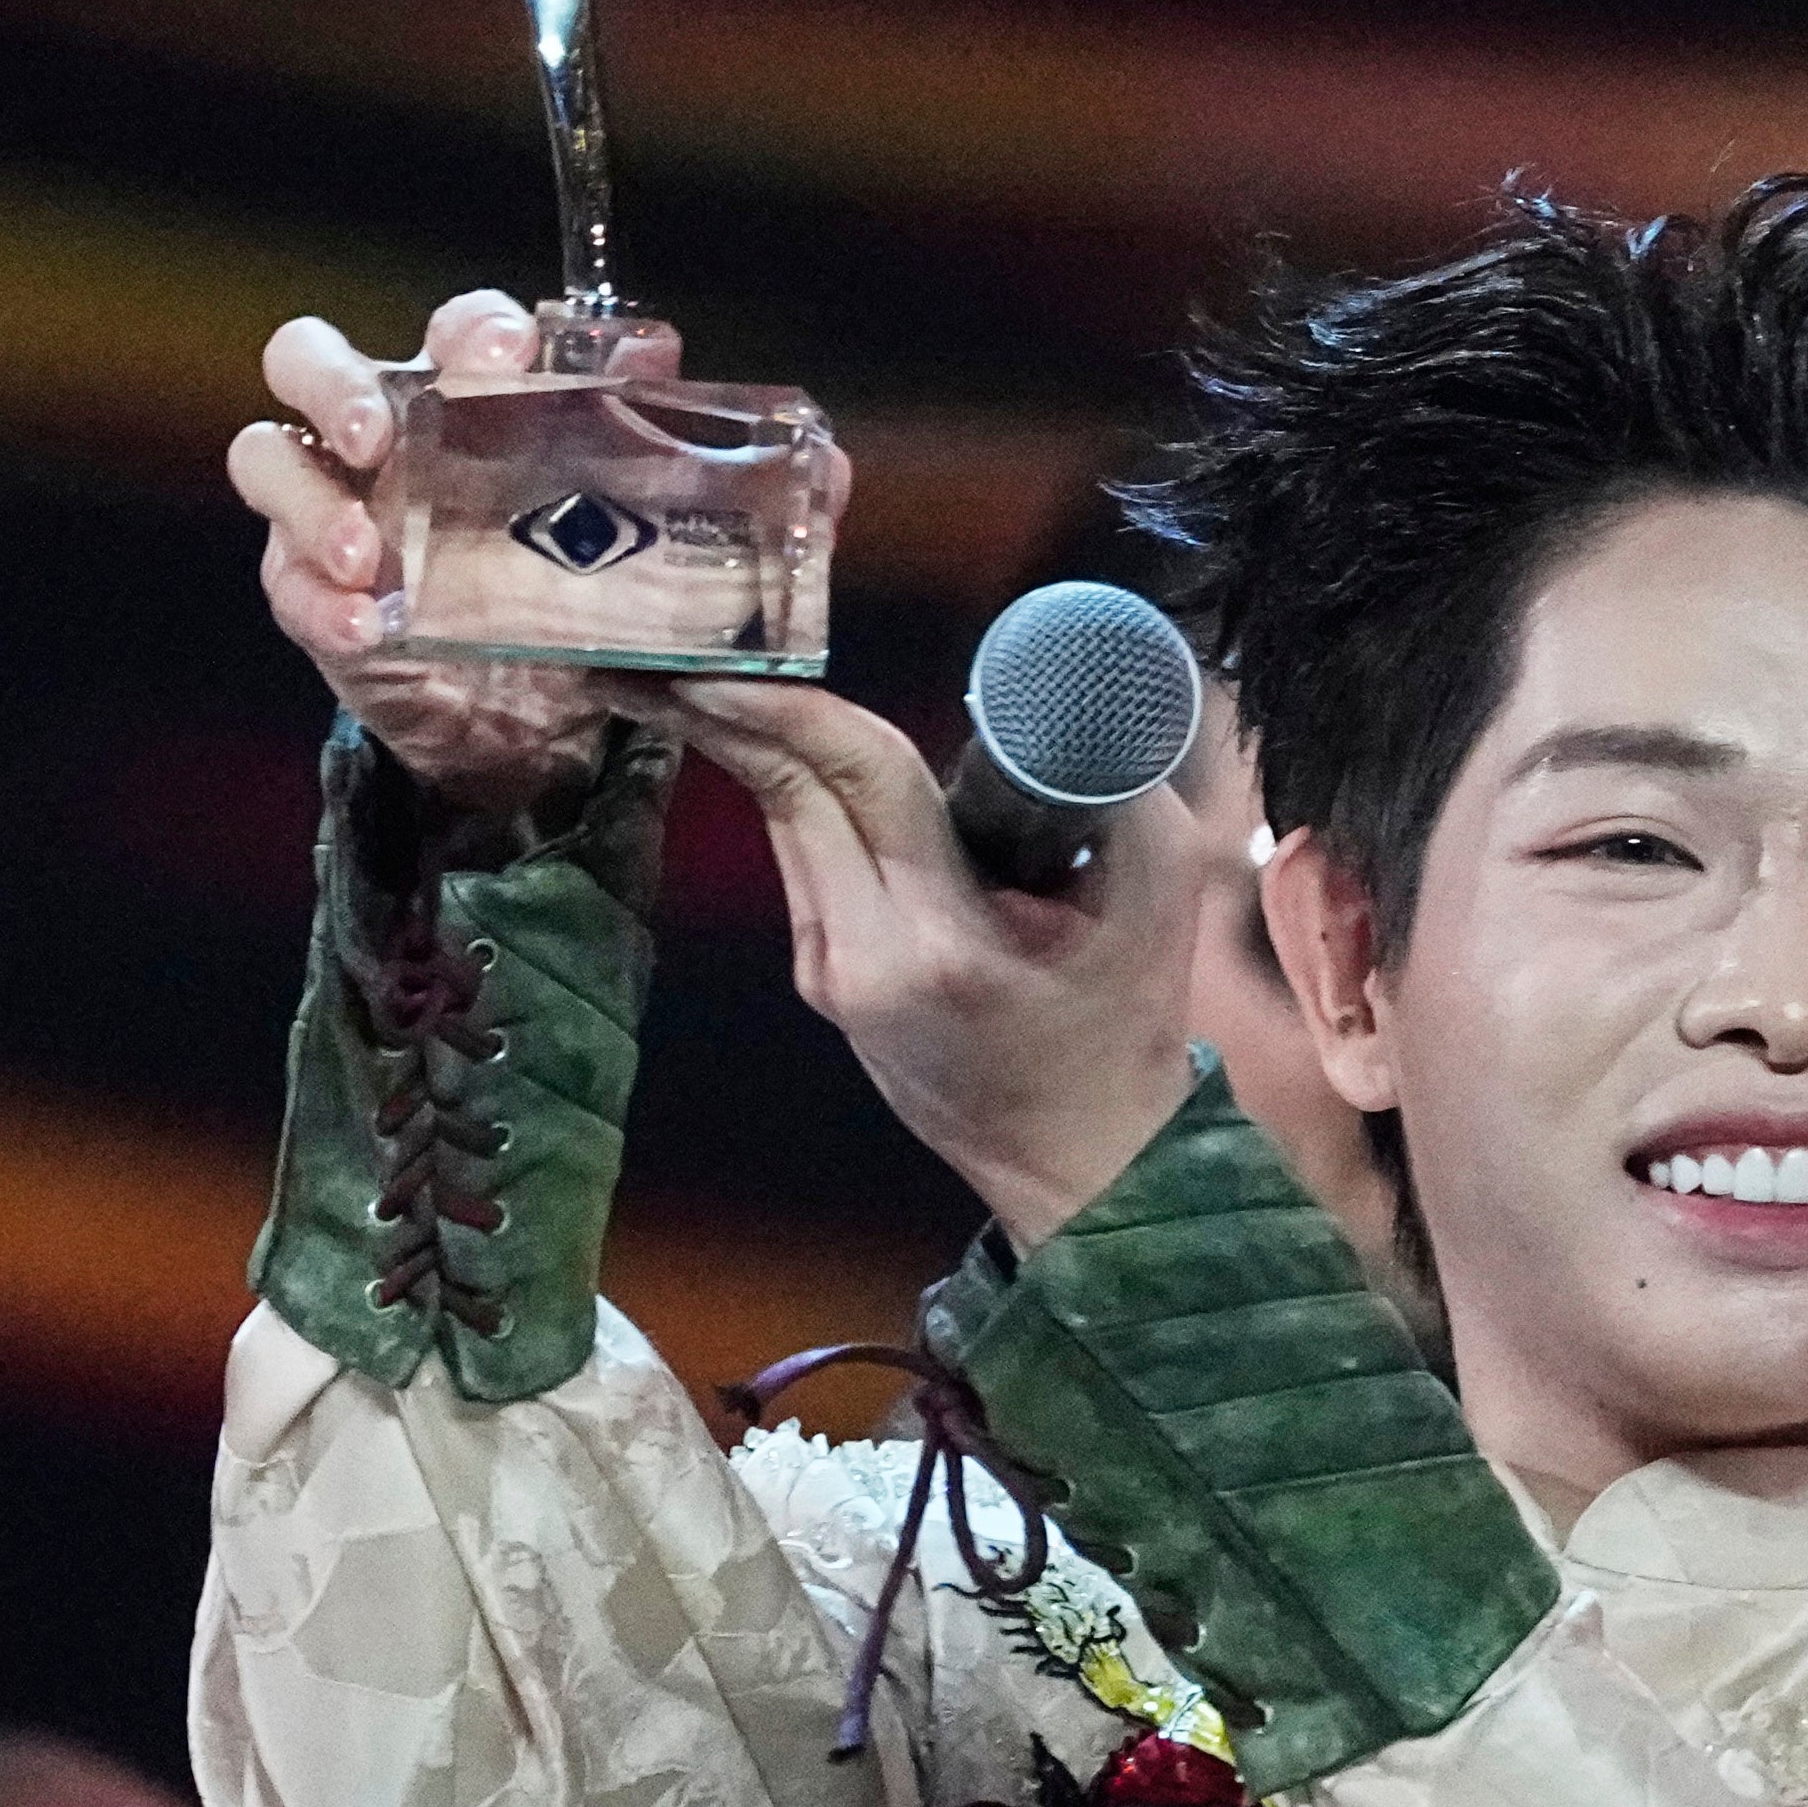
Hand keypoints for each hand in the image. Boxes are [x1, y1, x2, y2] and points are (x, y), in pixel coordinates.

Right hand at [230, 295, 646, 814]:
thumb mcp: (610, 517)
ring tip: (361, 554)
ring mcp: (331, 509)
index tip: (505, 351)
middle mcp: (381, 436)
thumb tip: (651, 345)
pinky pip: (288, 585)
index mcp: (460, 396)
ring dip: (311, 504)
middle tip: (376, 438)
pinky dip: (321, 605)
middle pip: (309, 360)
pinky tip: (365, 626)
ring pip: (268, 460)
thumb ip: (632, 426)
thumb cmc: (561, 584)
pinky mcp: (311, 593)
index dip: (470, 328)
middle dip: (337, 388)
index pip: (450, 330)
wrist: (536, 711)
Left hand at [668, 677, 1218, 1240]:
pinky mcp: (822, 978)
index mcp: (939, 939)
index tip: (710, 659)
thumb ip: (1118, 792)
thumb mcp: (1152, 908)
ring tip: (681, 668)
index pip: (852, 786)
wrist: (1077, 1166)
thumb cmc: (1122, 1037)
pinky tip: (758, 736)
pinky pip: (801, 856)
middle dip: (722, 710)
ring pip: (782, 822)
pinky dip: (788, 789)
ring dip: (744, 741)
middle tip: (654, 640)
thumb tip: (1083, 693)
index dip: (784, 710)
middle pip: (788, 795)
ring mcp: (827, 973)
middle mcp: (858, 955)